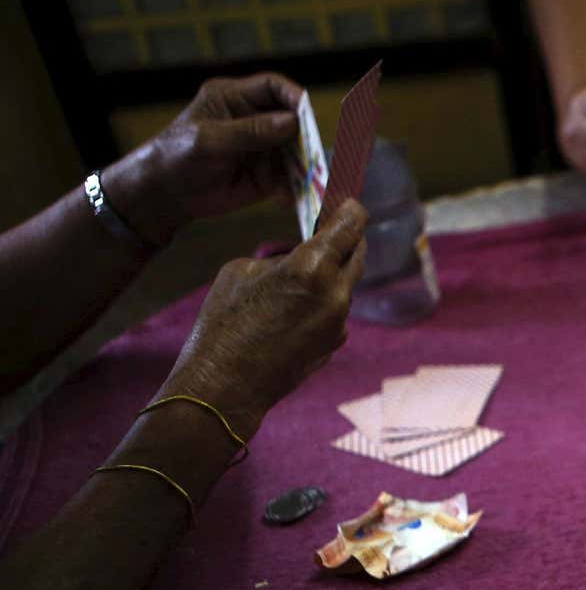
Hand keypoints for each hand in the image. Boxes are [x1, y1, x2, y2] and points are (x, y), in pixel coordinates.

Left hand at [104, 73, 306, 246]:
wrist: (164, 196)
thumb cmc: (176, 157)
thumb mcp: (210, 140)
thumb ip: (250, 131)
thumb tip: (292, 122)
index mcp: (234, 98)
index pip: (273, 87)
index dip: (293, 96)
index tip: (308, 114)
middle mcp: (254, 120)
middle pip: (292, 119)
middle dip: (306, 135)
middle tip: (316, 153)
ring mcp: (263, 148)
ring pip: (297, 150)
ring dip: (306, 164)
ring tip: (312, 178)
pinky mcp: (267, 175)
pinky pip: (291, 178)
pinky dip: (296, 187)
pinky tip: (292, 197)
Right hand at [160, 200, 367, 439]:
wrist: (223, 385)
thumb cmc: (223, 323)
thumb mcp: (242, 270)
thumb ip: (280, 257)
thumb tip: (296, 258)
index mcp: (312, 267)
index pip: (350, 226)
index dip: (352, 211)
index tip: (350, 204)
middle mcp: (336, 295)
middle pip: (357, 255)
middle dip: (348, 240)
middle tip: (335, 229)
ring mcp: (339, 323)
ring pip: (346, 286)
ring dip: (333, 274)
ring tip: (305, 271)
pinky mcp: (334, 344)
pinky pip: (336, 312)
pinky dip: (324, 301)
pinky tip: (296, 307)